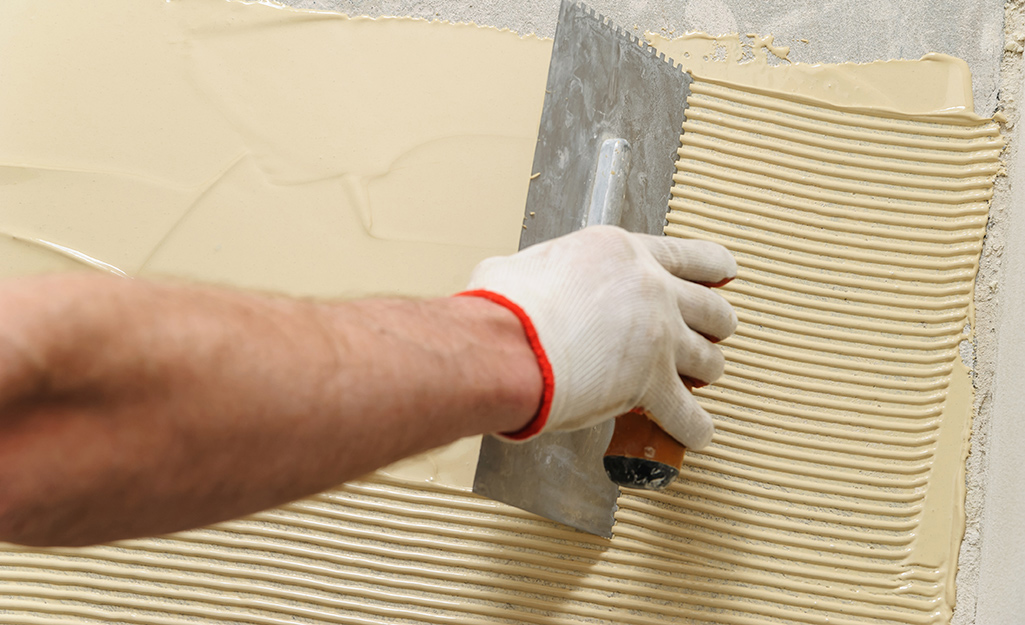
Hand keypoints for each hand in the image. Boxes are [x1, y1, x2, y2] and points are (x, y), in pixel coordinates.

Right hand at [459, 225, 736, 448]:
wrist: (503, 345)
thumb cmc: (503, 307)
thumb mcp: (528, 265)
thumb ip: (548, 272)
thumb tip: (523, 284)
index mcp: (623, 254)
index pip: (692, 257)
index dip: (715, 269)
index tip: (725, 276)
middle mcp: (651, 290)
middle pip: (713, 311)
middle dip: (713, 328)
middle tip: (703, 338)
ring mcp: (659, 338)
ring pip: (710, 361)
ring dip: (704, 374)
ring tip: (694, 383)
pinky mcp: (652, 385)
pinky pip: (690, 416)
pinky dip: (694, 428)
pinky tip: (692, 432)